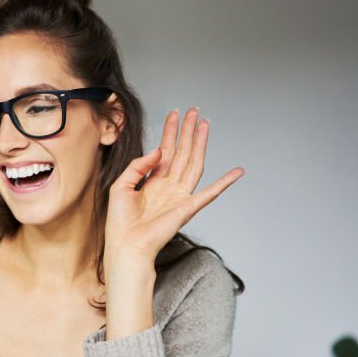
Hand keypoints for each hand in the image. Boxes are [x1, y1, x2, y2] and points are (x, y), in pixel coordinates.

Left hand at [104, 108, 244, 271]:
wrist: (126, 245)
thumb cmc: (120, 223)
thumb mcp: (121, 186)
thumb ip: (138, 166)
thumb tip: (159, 150)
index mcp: (152, 183)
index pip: (165, 151)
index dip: (170, 133)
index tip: (175, 114)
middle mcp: (168, 187)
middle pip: (182, 153)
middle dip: (187, 132)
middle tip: (194, 111)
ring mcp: (179, 196)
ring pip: (193, 163)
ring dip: (199, 143)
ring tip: (204, 123)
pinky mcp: (187, 208)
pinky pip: (210, 193)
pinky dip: (225, 183)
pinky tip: (237, 171)